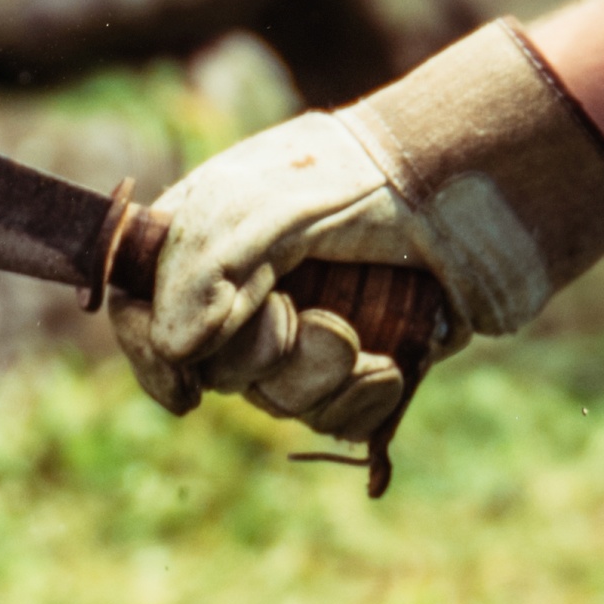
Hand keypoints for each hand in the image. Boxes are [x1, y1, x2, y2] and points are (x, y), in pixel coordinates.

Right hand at [127, 22, 603, 432]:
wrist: (461, 192)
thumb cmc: (358, 180)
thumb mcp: (265, 206)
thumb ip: (205, 269)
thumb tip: (177, 351)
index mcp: (203, 245)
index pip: (142, 314)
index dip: (152, 356)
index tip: (185, 385)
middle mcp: (246, 297)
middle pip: (213, 373)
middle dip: (263, 356)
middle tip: (302, 314)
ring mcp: (303, 338)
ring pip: (277, 404)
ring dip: (321, 377)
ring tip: (361, 337)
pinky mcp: (358, 370)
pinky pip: (334, 422)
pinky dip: (362, 401)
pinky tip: (390, 365)